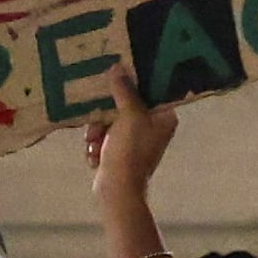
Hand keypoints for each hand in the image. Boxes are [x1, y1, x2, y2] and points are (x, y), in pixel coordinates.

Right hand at [86, 61, 178, 194]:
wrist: (116, 191)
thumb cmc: (129, 151)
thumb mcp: (128, 116)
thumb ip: (124, 90)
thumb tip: (117, 66)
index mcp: (164, 117)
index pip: (150, 91)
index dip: (132, 84)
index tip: (115, 77)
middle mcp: (154, 128)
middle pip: (126, 107)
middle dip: (106, 116)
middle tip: (96, 122)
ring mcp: (136, 142)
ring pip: (110, 124)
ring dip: (97, 133)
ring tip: (93, 143)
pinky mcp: (120, 154)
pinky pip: (104, 140)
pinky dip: (96, 147)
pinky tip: (94, 156)